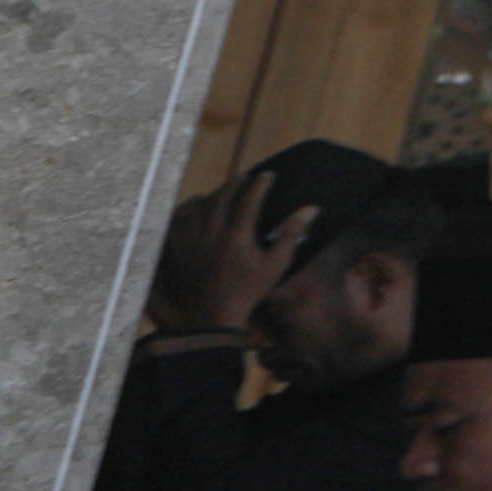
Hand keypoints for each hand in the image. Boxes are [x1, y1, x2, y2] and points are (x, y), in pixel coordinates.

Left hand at [147, 173, 321, 340]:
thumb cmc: (249, 290)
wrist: (214, 314)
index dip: (260, 184)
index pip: (249, 199)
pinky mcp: (180, 248)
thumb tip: (311, 208)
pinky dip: (188, 207)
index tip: (268, 175)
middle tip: (245, 177)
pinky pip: (180, 219)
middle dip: (235, 183)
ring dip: (213, 193)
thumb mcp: (276, 264)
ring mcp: (193, 240)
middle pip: (222, 197)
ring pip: (200, 205)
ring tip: (223, 189)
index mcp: (238, 236)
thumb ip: (291, 234)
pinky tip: (195, 204)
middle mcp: (213, 234)